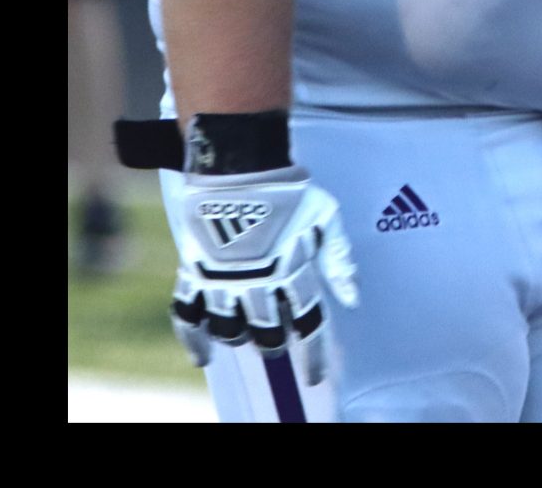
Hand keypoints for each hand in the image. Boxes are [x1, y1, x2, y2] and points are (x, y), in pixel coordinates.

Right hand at [168, 166, 360, 384]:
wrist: (239, 164)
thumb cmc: (289, 189)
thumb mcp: (326, 217)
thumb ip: (339, 260)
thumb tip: (354, 299)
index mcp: (292, 270)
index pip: (307, 324)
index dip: (313, 355)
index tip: (315, 376)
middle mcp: (257, 281)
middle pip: (267, 334)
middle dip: (274, 345)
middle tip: (276, 342)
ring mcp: (223, 278)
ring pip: (230, 330)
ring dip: (240, 339)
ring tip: (246, 335)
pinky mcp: (195, 271)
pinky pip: (187, 314)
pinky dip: (192, 338)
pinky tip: (201, 355)